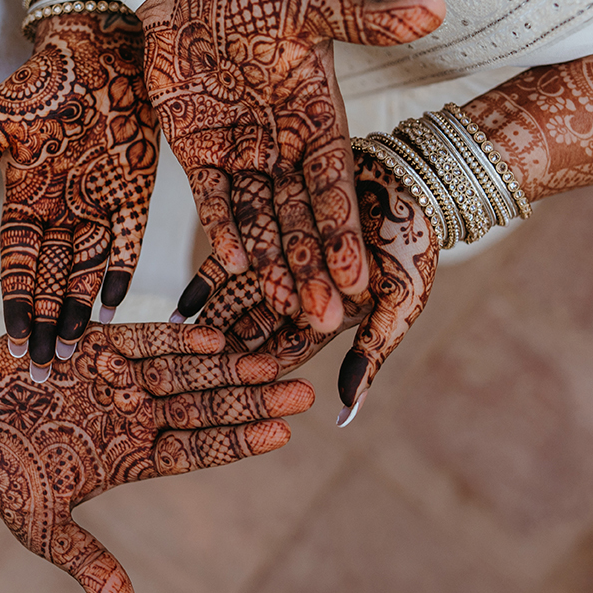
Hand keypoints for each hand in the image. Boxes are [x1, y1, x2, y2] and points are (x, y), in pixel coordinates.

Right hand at [0, 7, 157, 377]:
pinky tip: (113, 306)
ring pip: (88, 271)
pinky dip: (120, 272)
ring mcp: (99, 205)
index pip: (19, 266)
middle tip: (45, 369)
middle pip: (53, 281)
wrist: (94, 49)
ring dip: (81, 311)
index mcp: (26, 200)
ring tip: (76, 351)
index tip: (14, 340)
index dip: (18, 304)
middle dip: (48, 325)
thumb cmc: (39, 84)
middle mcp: (62, 212)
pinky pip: (128, 242)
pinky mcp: (134, 193)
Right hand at [0, 323, 312, 592]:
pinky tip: (213, 338)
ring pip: (183, 372)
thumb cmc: (3, 472)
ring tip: (270, 363)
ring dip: (225, 367)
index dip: (238, 442)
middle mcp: (134, 414)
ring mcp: (118, 378)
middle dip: (252, 399)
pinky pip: (142, 341)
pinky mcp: (94, 346)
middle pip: (205, 408)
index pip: (198, 450)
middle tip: (302, 391)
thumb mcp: (43, 526)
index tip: (283, 433)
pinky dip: (173, 339)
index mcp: (131, 456)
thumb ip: (86, 561)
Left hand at [137, 0, 443, 333]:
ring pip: (260, 216)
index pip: (335, 185)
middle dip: (313, 267)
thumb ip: (370, 19)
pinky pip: (211, 197)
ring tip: (284, 307)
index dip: (345, 232)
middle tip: (326, 319)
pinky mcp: (199, 151)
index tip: (359, 277)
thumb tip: (438, 6)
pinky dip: (221, 226)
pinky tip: (230, 265)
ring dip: (272, 261)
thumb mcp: (315, 2)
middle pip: (301, 216)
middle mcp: (284, 145)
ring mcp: (241, 152)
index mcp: (318, 118)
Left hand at [186, 146, 437, 425]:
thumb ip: (373, 349)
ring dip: (213, 320)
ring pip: (240, 296)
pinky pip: (234, 254)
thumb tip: (345, 411)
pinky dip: (212, 279)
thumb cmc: (414, 244)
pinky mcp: (271, 224)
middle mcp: (303, 292)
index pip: (289, 352)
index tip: (232, 398)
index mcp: (331, 315)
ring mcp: (284, 260)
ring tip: (179, 351)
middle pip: (256, 328)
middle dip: (227, 352)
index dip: (261, 374)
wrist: (413, 180)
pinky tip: (185, 303)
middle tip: (192, 382)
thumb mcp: (399, 300)